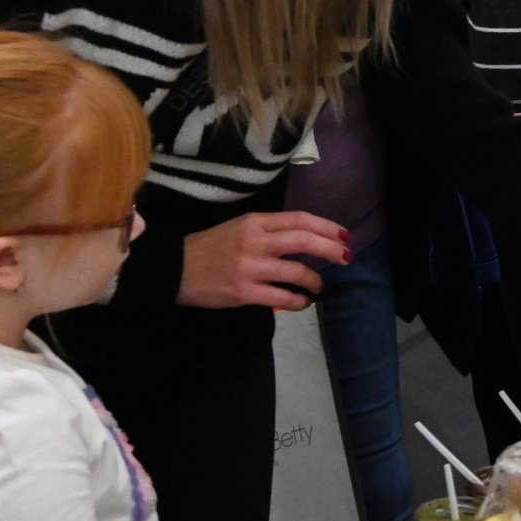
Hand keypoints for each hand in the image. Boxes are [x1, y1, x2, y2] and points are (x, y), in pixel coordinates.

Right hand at [178, 211, 348, 310]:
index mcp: (254, 221)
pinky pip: (281, 298)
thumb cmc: (209, 247)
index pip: (299, 219)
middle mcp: (255, 241)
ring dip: (315, 280)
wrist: (174, 270)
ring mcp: (249, 267)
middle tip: (347, 257)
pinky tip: (303, 302)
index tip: (344, 235)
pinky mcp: (243, 292)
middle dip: (331, 249)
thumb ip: (269, 231)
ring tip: (320, 285)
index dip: (327, 227)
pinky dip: (298, 301)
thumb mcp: (239, 228)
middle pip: (304, 240)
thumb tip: (305, 239)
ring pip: (296, 271)